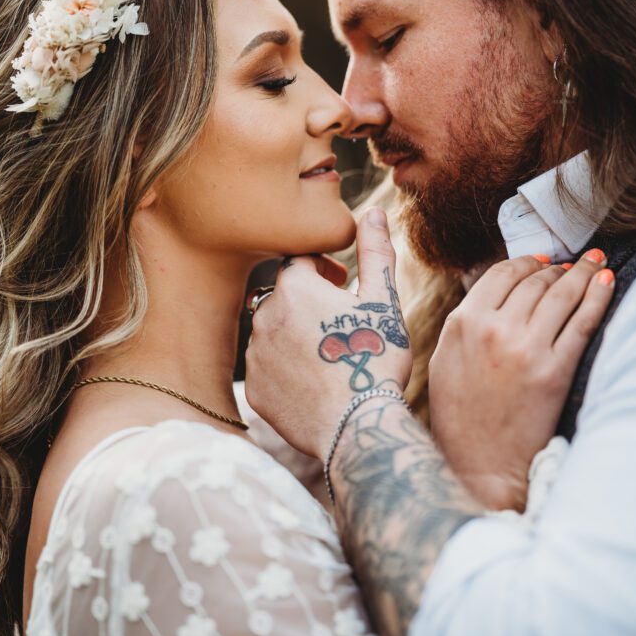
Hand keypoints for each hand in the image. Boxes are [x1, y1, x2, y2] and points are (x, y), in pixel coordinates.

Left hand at [245, 208, 412, 459]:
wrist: (358, 425)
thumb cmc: (376, 357)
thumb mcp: (382, 300)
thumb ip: (374, 251)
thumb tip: (372, 211)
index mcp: (295, 287)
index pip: (300, 262)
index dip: (324, 270)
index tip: (342, 285)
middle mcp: (264, 315)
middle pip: (284, 296)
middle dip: (307, 302)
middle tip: (338, 322)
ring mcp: (255, 355)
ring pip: (272, 331)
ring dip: (293, 334)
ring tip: (327, 355)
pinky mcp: (253, 389)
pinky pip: (266, 368)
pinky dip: (284, 369)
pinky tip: (312, 381)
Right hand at [429, 251, 614, 510]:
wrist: (481, 464)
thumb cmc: (459, 415)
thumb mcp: (445, 359)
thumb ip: (464, 322)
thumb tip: (490, 292)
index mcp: (463, 323)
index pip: (501, 274)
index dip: (525, 261)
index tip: (541, 260)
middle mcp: (494, 329)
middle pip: (533, 281)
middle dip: (555, 268)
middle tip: (568, 265)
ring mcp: (526, 349)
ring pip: (560, 294)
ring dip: (579, 273)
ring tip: (592, 264)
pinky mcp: (555, 371)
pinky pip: (582, 322)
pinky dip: (597, 296)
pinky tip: (605, 281)